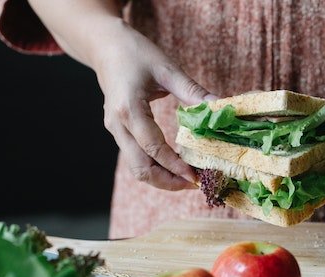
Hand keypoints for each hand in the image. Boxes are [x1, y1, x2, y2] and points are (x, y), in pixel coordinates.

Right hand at [91, 21, 216, 189]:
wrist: (105, 46)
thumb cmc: (135, 52)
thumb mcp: (167, 69)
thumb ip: (192, 91)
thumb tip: (220, 108)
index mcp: (128, 109)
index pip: (152, 147)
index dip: (174, 166)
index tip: (195, 176)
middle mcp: (118, 125)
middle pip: (140, 168)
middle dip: (168, 181)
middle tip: (194, 183)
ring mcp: (115, 130)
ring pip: (136, 167)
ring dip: (161, 178)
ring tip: (187, 178)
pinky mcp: (119, 131)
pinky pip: (136, 157)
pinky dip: (155, 166)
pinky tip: (175, 164)